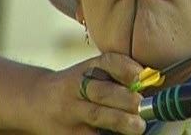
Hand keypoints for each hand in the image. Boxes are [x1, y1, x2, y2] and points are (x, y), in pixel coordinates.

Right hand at [29, 53, 145, 134]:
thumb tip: (153, 81)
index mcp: (89, 68)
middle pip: (102, 91)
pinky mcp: (67, 133)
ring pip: (96, 115)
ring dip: (120, 121)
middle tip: (142, 105)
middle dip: (125, 99)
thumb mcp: (92, 72)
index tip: (141, 75)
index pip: (108, 62)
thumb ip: (119, 74)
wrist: (36, 100)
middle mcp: (78, 86)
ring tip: (138, 127)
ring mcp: (71, 111)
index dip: (125, 68)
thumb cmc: (78, 85)